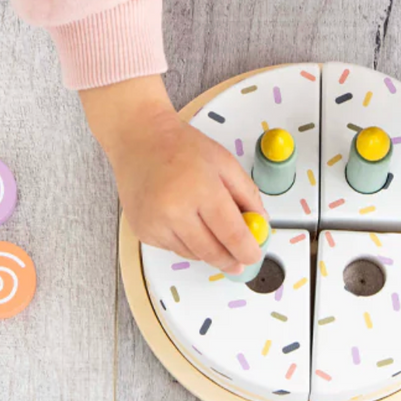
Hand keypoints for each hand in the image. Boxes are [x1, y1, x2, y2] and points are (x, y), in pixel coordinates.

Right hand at [81, 75, 266, 272]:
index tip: (255, 255)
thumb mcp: (224, 161)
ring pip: (193, 254)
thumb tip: (261, 221)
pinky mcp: (143, 231)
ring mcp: (155, 223)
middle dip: (231, 260)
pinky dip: (186, 242)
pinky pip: (173, 248)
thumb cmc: (179, 146)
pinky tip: (185, 221)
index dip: (247, 250)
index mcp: (200, 188)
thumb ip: (247, 193)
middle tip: (240, 261)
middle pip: (211, 252)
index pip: (231, 233)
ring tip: (210, 230)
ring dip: (208, 251)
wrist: (139, 139)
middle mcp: (174, 209)